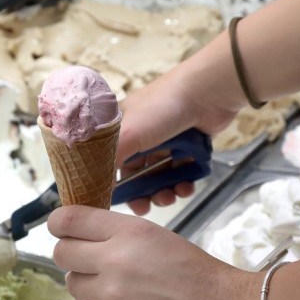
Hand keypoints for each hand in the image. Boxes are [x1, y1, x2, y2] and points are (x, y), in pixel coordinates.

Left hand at [49, 205, 261, 299]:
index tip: (60, 227)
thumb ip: (119, 236)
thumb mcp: (157, 238)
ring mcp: (113, 295)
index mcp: (129, 231)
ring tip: (109, 284)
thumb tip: (83, 237)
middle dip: (70, 254)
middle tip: (85, 257)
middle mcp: (114, 260)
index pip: (69, 219)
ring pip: (72, 283)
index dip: (59, 223)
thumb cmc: (200, 274)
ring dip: (84, 282)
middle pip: (61, 253)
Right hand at [117, 66, 237, 214]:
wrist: (207, 93)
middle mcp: (139, 135)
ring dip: (163, 191)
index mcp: (118, 129)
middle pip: (135, 174)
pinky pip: (180, 173)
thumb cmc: (161, 108)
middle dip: (141, 193)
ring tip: (169, 197)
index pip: (108, 162)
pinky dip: (183, 183)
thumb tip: (93, 184)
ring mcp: (164, 141)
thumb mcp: (127, 134)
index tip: (117, 202)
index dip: (111, 183)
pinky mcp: (187, 147)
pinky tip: (186, 186)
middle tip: (146, 207)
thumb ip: (108, 161)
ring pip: (159, 176)